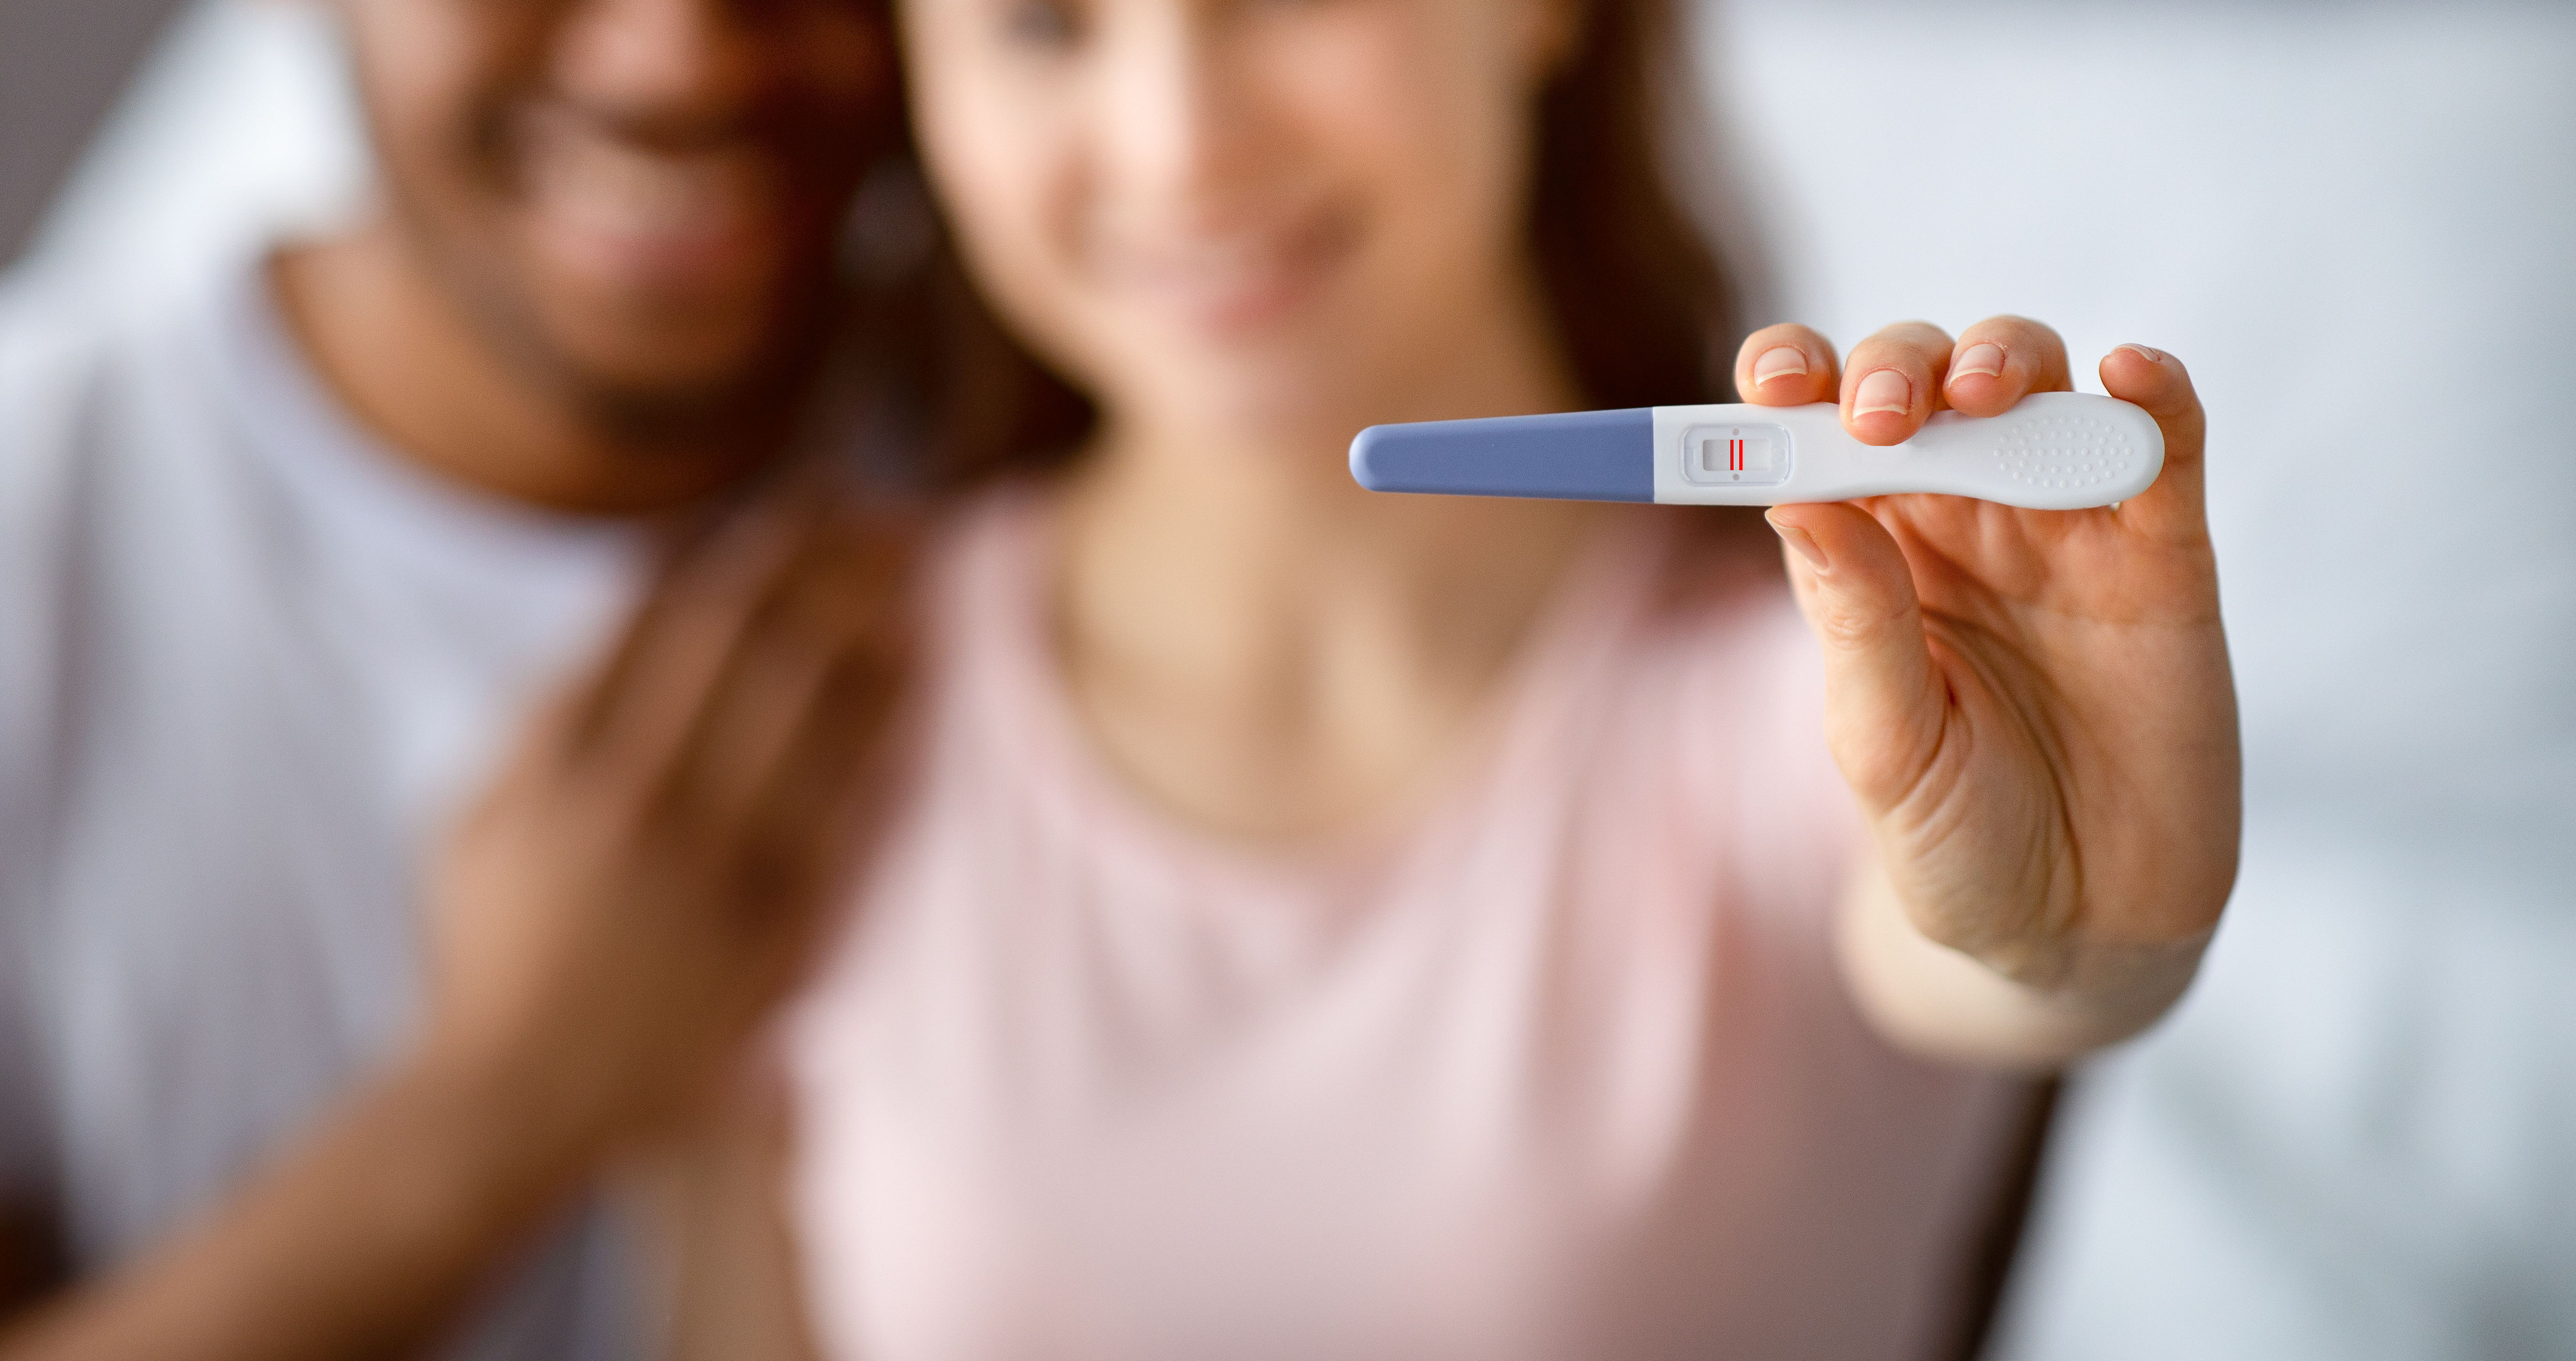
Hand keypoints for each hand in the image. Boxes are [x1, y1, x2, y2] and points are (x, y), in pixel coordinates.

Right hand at [419, 488, 915, 1165]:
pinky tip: (920, 679)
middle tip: (876, 507)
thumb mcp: (470, 824)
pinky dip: (885, 732)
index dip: (737, 548)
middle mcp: (638, 799)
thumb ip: (535, 722)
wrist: (518, 1100)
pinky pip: (847, 807)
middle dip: (818, 560)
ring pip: (809, 710)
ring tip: (916, 569)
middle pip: (746, 642)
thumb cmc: (488, 953)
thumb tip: (611, 627)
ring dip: (868, 624)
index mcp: (558, 763)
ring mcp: (712, 864)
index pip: (658, 618)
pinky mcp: (772, 925)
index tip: (792, 505)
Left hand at [1744, 318, 2238, 998]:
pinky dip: (2156, 395)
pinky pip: (2166, 446)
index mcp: (1867, 551)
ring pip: (2038, 385)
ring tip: (1981, 394)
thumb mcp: (1884, 745)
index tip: (1769, 387)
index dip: (1789, 382)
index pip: (1814, 430)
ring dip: (2005, 358)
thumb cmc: (1956, 835)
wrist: (2076, 928)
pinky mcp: (2165, 555)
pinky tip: (2132, 375)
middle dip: (1897, 369)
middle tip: (1882, 420)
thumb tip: (1792, 499)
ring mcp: (2065, 526)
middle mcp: (1960, 515)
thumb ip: (1854, 622)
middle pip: (1924, 381)